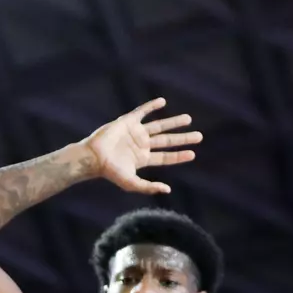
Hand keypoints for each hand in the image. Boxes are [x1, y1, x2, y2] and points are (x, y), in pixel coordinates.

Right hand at [80, 98, 200, 194]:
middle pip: (167, 141)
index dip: (179, 156)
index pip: (166, 157)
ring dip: (173, 122)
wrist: (93, 157)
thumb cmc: (110, 172)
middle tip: (199, 136)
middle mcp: (142, 145)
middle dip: (182, 138)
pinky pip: (142, 112)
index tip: (193, 153)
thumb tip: (168, 190)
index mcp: (143, 159)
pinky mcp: (127, 122)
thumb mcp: (131, 183)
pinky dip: (151, 106)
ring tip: (188, 119)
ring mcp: (136, 133)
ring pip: (159, 126)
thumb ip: (148, 187)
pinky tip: (162, 102)